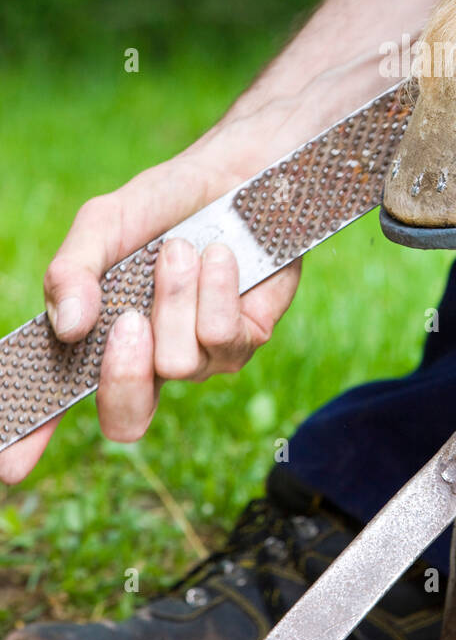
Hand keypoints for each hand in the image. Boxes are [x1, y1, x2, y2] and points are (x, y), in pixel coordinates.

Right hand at [0, 139, 299, 484]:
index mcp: (102, 336)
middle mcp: (149, 358)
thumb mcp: (106, 222)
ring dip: (175, 298)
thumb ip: (74, 270)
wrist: (239, 173)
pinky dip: (216, 289)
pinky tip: (219, 256)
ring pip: (176, 364)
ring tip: (181, 251)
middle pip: (126, 418)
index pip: (62, 399)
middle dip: (122, 374)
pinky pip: (222, 339)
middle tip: (128, 321)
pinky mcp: (247, 339)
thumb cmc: (167, 201)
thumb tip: (66, 328)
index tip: (9, 466)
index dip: (33, 437)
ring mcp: (200, 355)